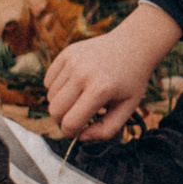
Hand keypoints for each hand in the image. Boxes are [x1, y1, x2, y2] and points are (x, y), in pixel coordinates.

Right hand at [46, 2, 182, 139]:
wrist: (134, 46)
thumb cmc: (131, 81)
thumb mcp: (128, 108)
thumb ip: (106, 129)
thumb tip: (80, 137)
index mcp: (100, 89)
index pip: (70, 122)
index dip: (71, 133)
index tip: (77, 132)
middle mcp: (83, 74)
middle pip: (55, 111)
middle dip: (62, 120)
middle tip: (78, 117)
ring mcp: (73, 61)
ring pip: (50, 97)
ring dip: (62, 103)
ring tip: (81, 98)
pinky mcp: (66, 54)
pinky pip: (48, 81)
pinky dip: (57, 88)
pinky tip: (76, 84)